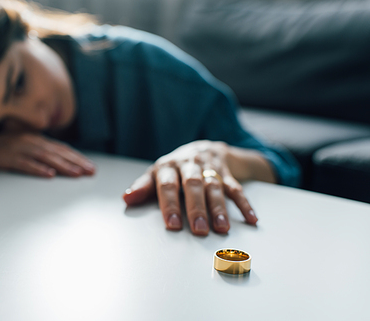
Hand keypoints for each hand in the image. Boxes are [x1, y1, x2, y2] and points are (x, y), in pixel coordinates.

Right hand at [0, 133, 94, 176]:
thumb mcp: (23, 144)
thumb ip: (39, 150)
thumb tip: (58, 160)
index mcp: (35, 139)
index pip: (61, 148)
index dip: (77, 157)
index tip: (90, 166)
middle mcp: (30, 141)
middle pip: (58, 153)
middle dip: (76, 162)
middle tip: (90, 171)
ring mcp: (18, 149)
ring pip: (45, 158)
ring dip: (62, 166)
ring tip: (76, 174)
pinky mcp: (6, 157)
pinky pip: (24, 164)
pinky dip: (37, 169)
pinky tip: (48, 175)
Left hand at [123, 141, 258, 235]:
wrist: (204, 147)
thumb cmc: (175, 167)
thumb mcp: (157, 174)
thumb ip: (143, 187)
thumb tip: (126, 199)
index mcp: (168, 166)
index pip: (167, 185)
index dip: (169, 204)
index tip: (172, 224)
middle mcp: (189, 165)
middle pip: (193, 185)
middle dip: (196, 208)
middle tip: (199, 229)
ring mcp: (209, 167)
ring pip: (215, 186)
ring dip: (219, 208)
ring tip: (222, 228)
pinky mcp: (227, 172)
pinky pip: (236, 187)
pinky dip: (244, 203)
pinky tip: (250, 219)